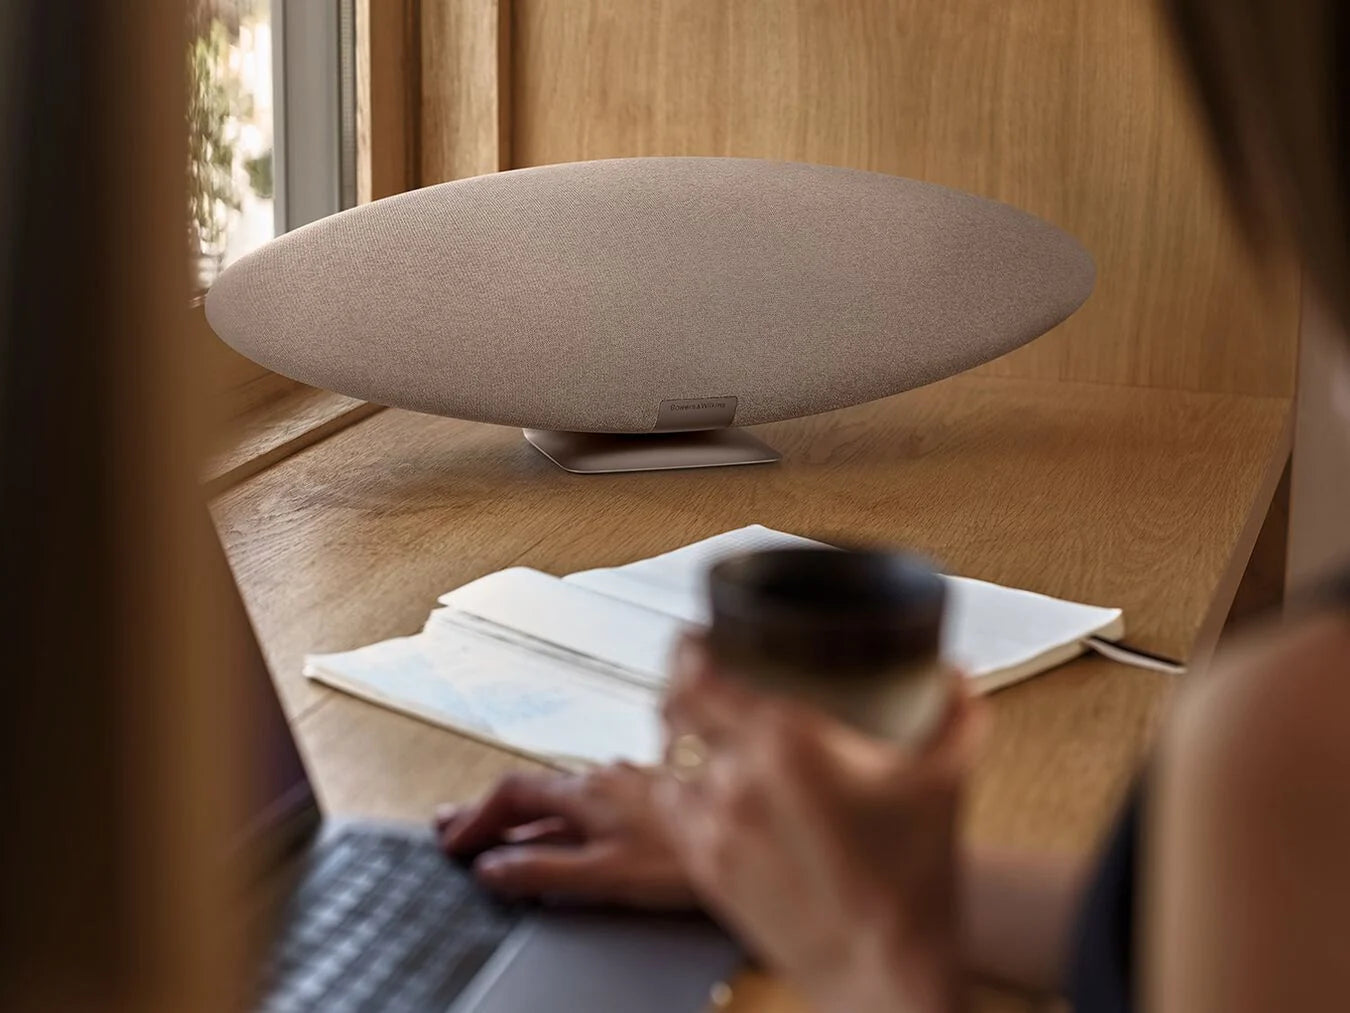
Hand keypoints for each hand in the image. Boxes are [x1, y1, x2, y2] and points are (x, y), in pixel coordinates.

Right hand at [434, 763, 694, 907]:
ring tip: (498, 832)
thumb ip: (545, 871)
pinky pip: (589, 800)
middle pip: (532, 790)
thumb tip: (491, 869)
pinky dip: (559, 814)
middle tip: (454, 828)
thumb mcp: (605, 874)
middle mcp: (604, 779)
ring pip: (562, 794)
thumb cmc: (686, 859)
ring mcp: (629, 784)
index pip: (511, 793)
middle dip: (490, 811)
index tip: (450, 840)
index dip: (475, 816)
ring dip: (524, 813)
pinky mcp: (651, 796)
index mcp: (586, 793)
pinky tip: (566, 827)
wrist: (754, 836)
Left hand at [655, 634, 984, 1012]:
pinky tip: (705, 783)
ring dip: (679, 735)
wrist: (886, 968)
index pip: (697, 673)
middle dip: (680, 685)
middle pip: (671, 708)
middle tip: (699, 674)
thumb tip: (954, 675)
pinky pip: (672, 808)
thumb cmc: (912, 880)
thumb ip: (955, 713)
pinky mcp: (705, 867)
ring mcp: (714, 826)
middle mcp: (737, 779)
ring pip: (666, 758)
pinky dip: (680, 785)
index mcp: (786, 743)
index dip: (687, 648)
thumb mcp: (945, 778)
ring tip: (702, 726)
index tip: (697, 637)